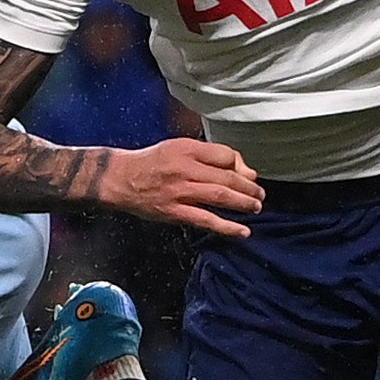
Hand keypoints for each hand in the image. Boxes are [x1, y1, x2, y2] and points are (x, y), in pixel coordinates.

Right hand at [99, 136, 262, 236]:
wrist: (120, 178)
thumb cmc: (151, 162)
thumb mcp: (177, 148)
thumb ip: (206, 155)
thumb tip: (240, 169)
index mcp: (187, 149)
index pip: (225, 155)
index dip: (240, 166)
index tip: (246, 175)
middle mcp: (185, 168)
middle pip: (227, 177)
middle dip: (249, 187)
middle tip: (260, 194)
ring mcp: (180, 191)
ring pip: (221, 197)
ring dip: (244, 203)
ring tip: (256, 207)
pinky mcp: (175, 212)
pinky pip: (206, 220)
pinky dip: (227, 227)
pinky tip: (243, 231)